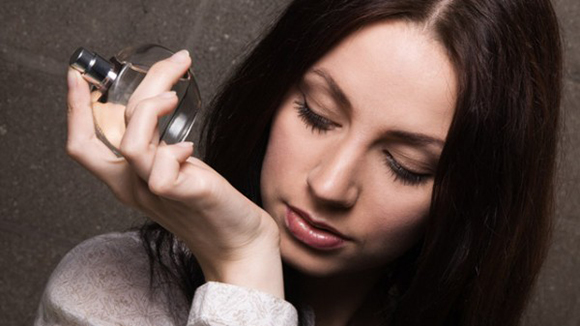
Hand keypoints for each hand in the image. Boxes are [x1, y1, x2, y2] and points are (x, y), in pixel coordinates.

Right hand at [65, 50, 283, 297]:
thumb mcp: (175, 167)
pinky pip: (161, 172)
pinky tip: (190, 150)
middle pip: (112, 129)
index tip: (78, 77)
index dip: (74, 110)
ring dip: (153, 110)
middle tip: (176, 62)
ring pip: (132, 145)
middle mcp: (133, 186)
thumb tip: (163, 100)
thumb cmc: (209, 202)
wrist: (238, 242)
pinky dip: (174, 152)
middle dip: (140, 85)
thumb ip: (160, 144)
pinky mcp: (182, 196)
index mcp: (127, 178)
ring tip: (176, 98)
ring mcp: (155, 193)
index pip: (83, 145)